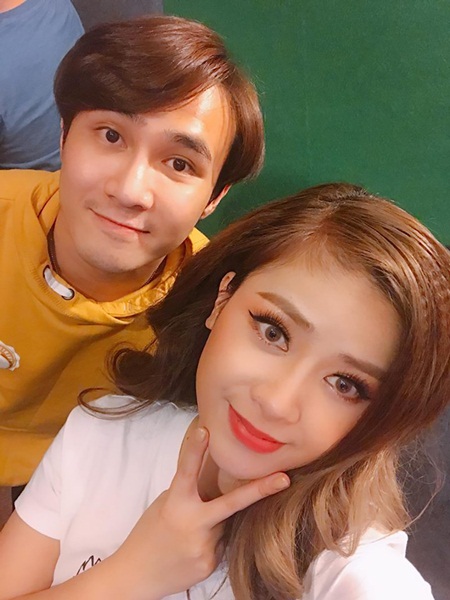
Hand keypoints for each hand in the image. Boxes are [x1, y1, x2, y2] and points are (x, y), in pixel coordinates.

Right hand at [106, 426, 289, 599]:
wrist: (135, 576)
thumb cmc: (149, 533)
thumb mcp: (164, 505)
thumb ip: (189, 493)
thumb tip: (213, 477)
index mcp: (175, 504)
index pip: (185, 472)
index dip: (195, 450)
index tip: (205, 430)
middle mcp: (192, 525)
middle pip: (230, 504)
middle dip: (260, 490)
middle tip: (284, 479)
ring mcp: (204, 547)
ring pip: (225, 525)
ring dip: (216, 524)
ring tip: (189, 535)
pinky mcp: (209, 564)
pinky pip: (222, 544)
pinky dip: (212, 542)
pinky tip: (193, 549)